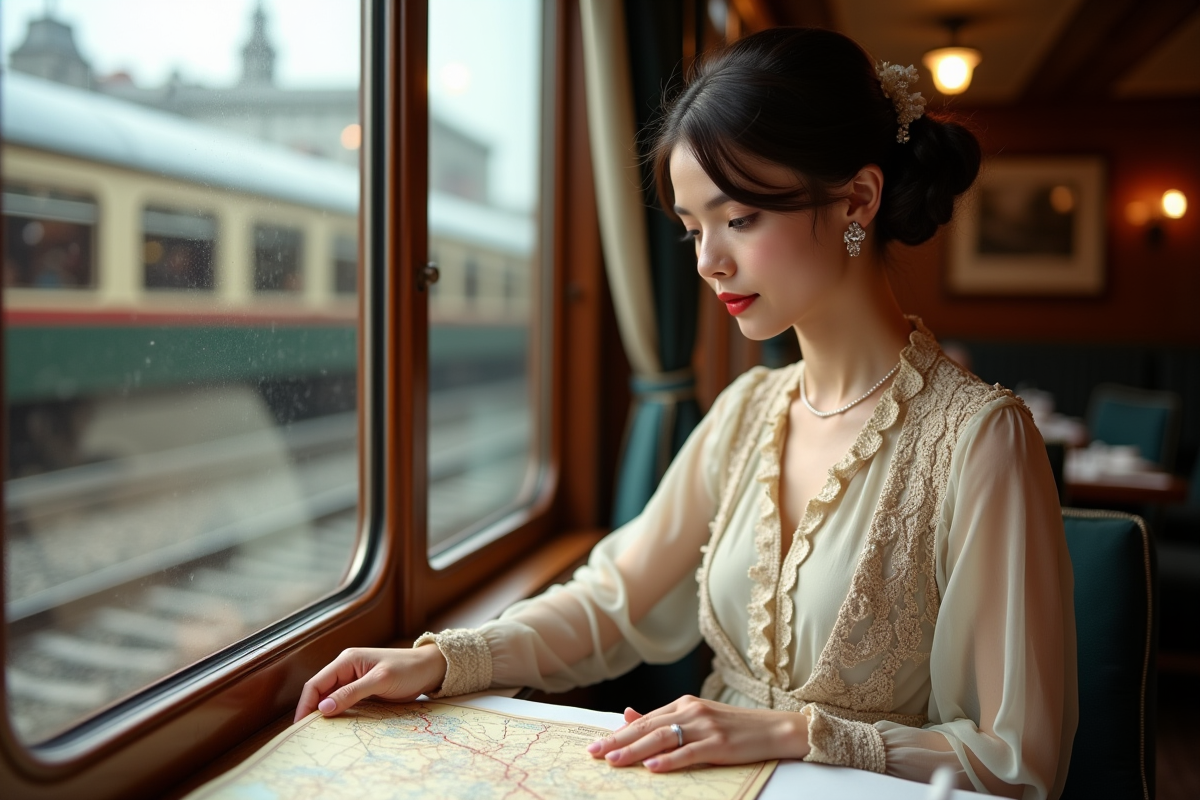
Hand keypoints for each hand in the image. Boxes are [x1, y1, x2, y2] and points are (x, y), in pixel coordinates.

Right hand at [294, 645, 447, 722]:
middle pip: (321, 692)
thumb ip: (352, 692)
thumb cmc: (408, 669)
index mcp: (346, 661)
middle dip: (312, 711)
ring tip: (318, 735)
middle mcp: (347, 669)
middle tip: (306, 735)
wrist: (429, 669)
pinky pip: (345, 703)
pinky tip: (337, 728)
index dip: (306, 704)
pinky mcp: (363, 691)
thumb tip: (323, 707)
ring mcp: (354, 680)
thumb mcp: (380, 680)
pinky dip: (339, 714)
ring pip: (331, 699)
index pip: (316, 683)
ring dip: (325, 714)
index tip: (299, 726)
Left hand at [586, 695, 809, 771]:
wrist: (775, 728)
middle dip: (618, 741)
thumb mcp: (697, 717)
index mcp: (684, 704)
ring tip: (613, 760)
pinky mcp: (719, 743)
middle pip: (647, 728)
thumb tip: (627, 715)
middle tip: (593, 752)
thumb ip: (663, 719)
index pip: (644, 720)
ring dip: (635, 751)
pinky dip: (670, 760)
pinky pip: (689, 752)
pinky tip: (653, 767)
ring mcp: (705, 726)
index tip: (596, 743)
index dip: (619, 732)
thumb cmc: (736, 727)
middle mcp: (691, 711)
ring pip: (662, 739)